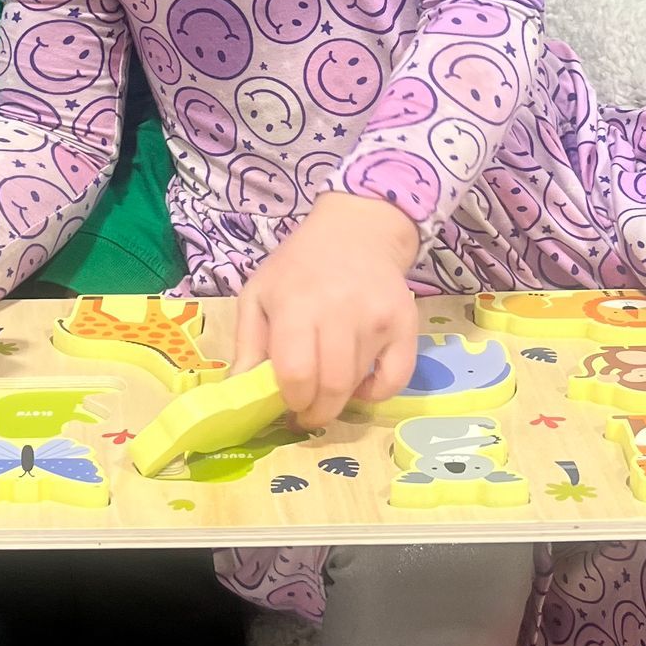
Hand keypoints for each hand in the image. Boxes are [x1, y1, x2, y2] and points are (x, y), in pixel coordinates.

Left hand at [231, 191, 420, 427]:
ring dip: (339, 400)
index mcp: (296, 304)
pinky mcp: (406, 325)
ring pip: (358, 384)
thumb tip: (239, 394)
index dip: (290, 400)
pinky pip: (396, 379)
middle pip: (331, 387)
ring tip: (326, 391)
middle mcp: (340, 311)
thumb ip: (247, 345)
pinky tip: (361, 384)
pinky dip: (377, 393)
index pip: (295, 372)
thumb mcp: (259, 294)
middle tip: (307, 414)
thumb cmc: (299, 267)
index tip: (287, 406)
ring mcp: (377, 319)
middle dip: (316, 413)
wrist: (357, 231)